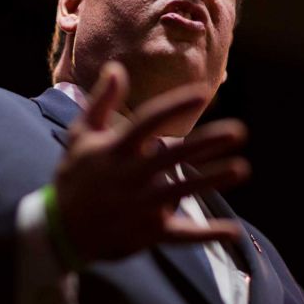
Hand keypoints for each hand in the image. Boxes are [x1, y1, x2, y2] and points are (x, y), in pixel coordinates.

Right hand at [53, 62, 249, 263]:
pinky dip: (206, 234)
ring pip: (181, 192)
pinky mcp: (148, 233)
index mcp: (114, 151)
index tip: (202, 94)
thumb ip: (101, 102)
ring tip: (241, 168)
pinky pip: (180, 235)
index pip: (148, 123)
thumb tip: (117, 67)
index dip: (175, 107)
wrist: (62, 230)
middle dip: (205, 144)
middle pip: (172, 156)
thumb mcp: (81, 136)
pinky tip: (232, 230)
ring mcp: (140, 206)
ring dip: (211, 181)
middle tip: (239, 131)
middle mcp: (129, 177)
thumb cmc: (75, 176)